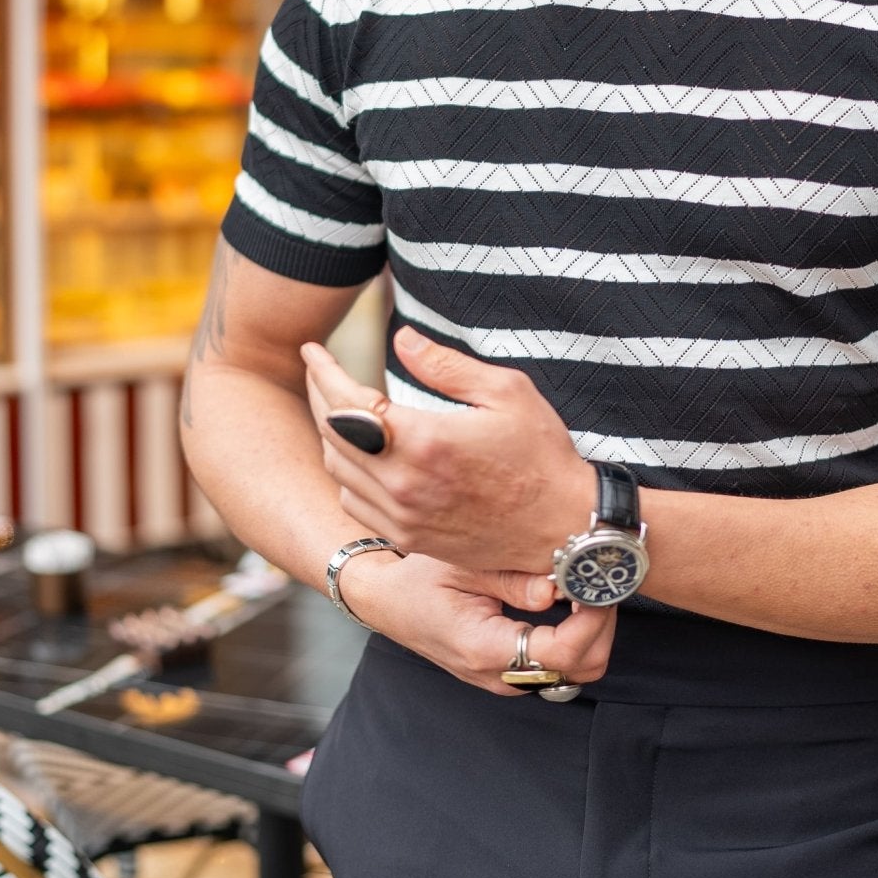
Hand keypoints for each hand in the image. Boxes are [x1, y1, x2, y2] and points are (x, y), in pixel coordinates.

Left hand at [302, 328, 594, 584]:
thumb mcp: (506, 392)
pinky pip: (356, 505)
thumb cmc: (543, 455)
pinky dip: (347, 476)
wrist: (565, 528)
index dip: (323, 372)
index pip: (346, 403)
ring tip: (336, 409)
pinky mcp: (411, 539)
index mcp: (425, 441)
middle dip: (319, 397)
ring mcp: (404, 517)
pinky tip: (360, 456)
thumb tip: (400, 339)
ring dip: (330, 438)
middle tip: (319, 372)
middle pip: (332, 437)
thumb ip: (446, 365)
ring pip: (338, 474)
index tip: (311, 350)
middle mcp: (404, 484)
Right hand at [338, 547, 616, 697]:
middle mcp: (499, 674)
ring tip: (584, 584)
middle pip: (581, 667)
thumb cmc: (417, 578)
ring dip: (592, 629)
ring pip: (576, 669)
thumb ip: (512, 579)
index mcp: (485, 648)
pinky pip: (558, 663)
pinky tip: (569, 598)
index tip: (597, 583)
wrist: (386, 600)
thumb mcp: (462, 565)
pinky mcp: (509, 670)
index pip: (563, 653)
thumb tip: (558, 588)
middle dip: (601, 624)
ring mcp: (505, 677)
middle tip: (598, 578)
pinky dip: (576, 634)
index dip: (592, 619)